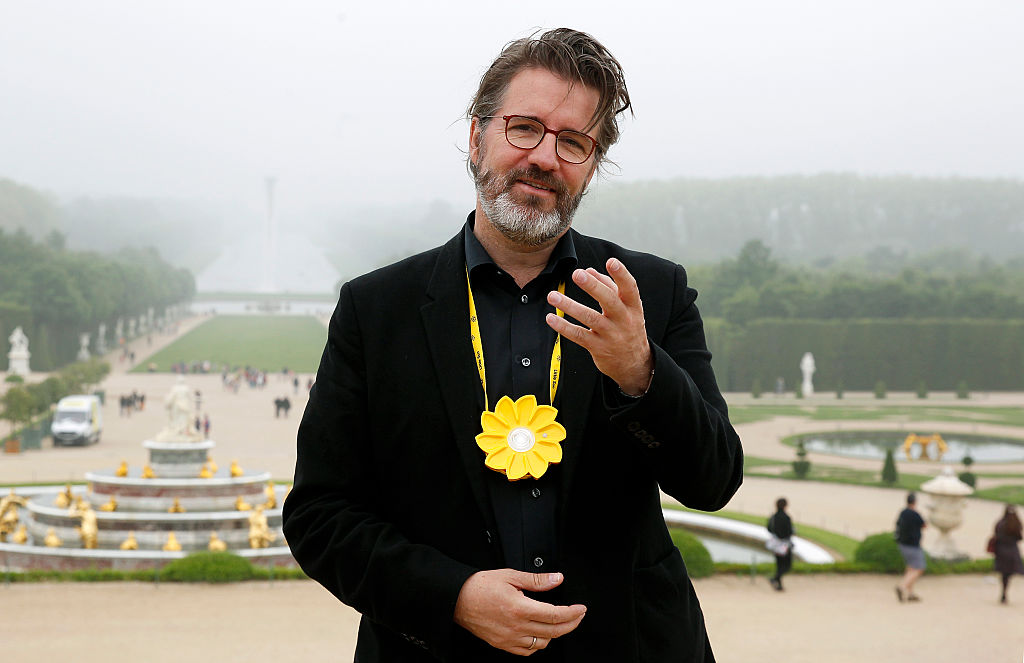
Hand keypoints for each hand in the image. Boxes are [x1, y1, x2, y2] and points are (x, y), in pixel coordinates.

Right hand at [453, 569, 586, 655]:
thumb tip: (557, 579)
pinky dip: (538, 645)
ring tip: (559, 623)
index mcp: (520, 608)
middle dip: (571, 624)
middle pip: (553, 632)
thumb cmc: (480, 586)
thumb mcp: (510, 576)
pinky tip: (540, 635)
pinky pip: (526, 651)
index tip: (581, 609)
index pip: (555, 615)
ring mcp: (509, 638)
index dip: (572, 613)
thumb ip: (537, 581)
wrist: (457, 598)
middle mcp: (516, 626)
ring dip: (555, 635)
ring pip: (542, 644)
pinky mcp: (502, 644)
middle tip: (578, 615)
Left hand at [546, 258, 653, 395]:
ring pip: (590, 318)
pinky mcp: (598, 347)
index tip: (611, 261)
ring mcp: (611, 335)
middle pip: (609, 301)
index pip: (630, 288)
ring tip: (553, 296)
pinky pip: (579, 335)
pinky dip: (564, 327)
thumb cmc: (628, 328)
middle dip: (593, 287)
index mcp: (632, 307)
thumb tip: (589, 270)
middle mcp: (624, 320)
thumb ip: (609, 287)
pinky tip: (551, 318)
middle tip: (578, 274)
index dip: (621, 275)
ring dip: (570, 306)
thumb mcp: (627, 308)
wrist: (634, 363)